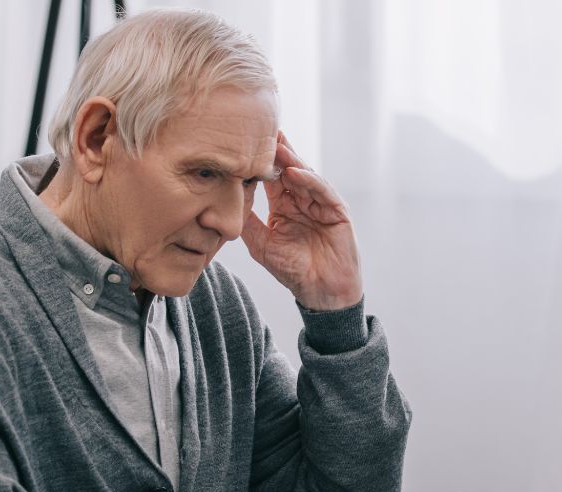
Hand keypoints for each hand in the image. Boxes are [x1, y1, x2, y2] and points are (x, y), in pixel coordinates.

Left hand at [242, 132, 363, 309]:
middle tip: (260, 129)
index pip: (271, 177)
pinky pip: (322, 191)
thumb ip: (247, 221)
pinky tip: (294, 172)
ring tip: (275, 146)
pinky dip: (309, 180)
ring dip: (291, 160)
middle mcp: (303, 200)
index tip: (241, 143)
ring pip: (305, 175)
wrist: (321, 292)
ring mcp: (321, 204)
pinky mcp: (337, 211)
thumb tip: (224, 200)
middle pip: (288, 169)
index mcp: (284, 206)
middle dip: (276, 151)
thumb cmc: (294, 271)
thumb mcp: (261, 244)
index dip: (258, 162)